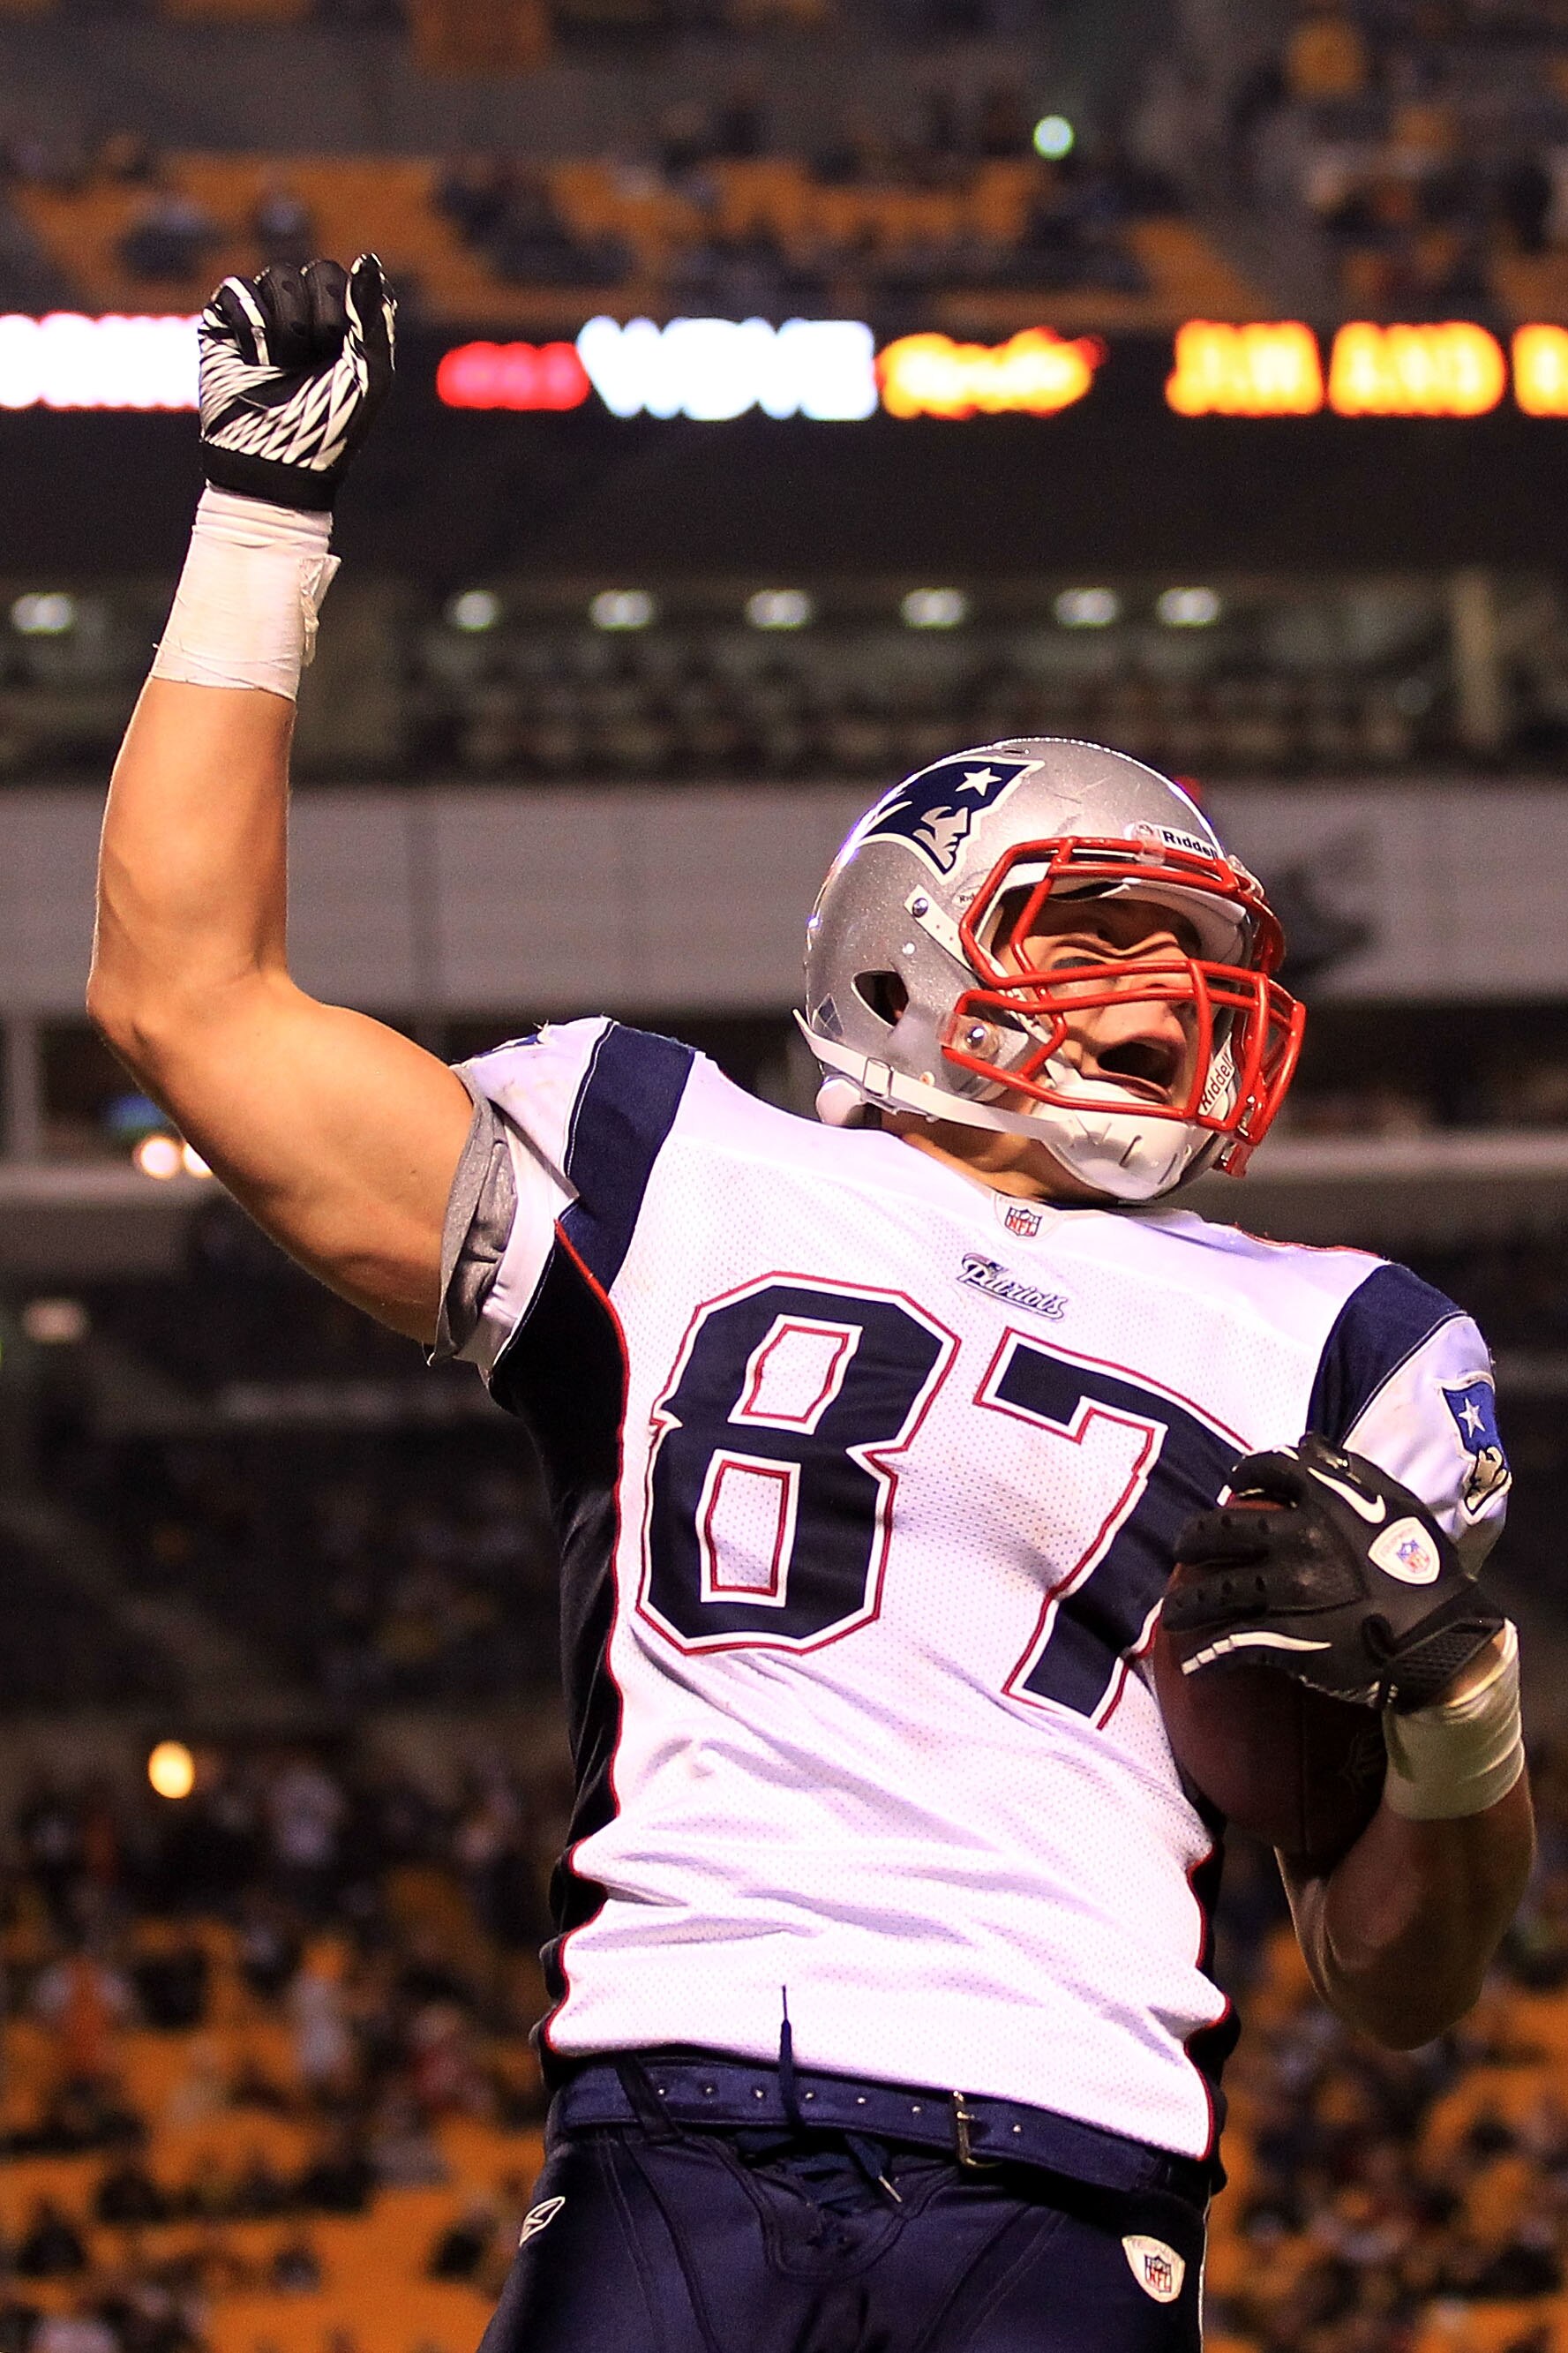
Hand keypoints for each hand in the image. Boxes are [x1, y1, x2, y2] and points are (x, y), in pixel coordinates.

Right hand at [198, 253, 395, 511]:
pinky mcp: (224, 325)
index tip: (342, 351)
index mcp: (342, 327)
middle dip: (320, 319)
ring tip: (281, 367)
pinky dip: (252, 327)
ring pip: (279, 278)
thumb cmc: (330, 428)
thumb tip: (367, 259)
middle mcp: (304, 318)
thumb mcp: (369, 374)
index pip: (345, 279)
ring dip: (287, 329)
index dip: (345, 309)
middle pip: (316, 272)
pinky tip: (254, 361)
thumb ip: (371, 315)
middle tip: (313, 361)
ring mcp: (263, 319)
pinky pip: (237, 290)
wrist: (276, 464)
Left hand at [1166, 1432, 1504, 1711]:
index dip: (1243, 1474)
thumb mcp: (1399, 1504)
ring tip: (1173, 1615)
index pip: (1268, 1470)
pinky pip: (1231, 1645)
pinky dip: (1207, 1656)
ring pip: (1214, 1592)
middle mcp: (1298, 1539)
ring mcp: (1287, 1590)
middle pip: (1220, 1530)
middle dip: (1192, 1540)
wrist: (1441, 1639)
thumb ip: (1351, 1471)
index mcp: (1326, 1502)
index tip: (1232, 1486)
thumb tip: (1308, 1442)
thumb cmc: (1427, 1570)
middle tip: (1183, 1550)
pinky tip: (1194, 1664)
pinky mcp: (1284, 1638)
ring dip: (1186, 1605)